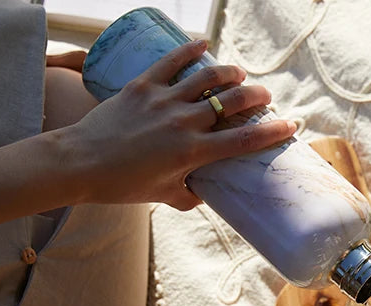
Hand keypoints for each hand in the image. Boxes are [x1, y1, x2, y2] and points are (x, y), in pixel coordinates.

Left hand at [57, 39, 296, 209]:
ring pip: (208, 77)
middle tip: (265, 97)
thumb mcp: (161, 195)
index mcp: (193, 153)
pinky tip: (203, 44)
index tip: (291, 125)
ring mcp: (164, 100)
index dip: (274, 132)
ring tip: (239, 74)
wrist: (79, 163)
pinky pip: (171, 61)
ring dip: (230, 72)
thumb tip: (202, 194)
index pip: (245, 139)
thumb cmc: (121, 185)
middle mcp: (184, 123)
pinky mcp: (143, 85)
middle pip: (233, 101)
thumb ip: (187, 195)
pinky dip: (190, 50)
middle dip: (257, 96)